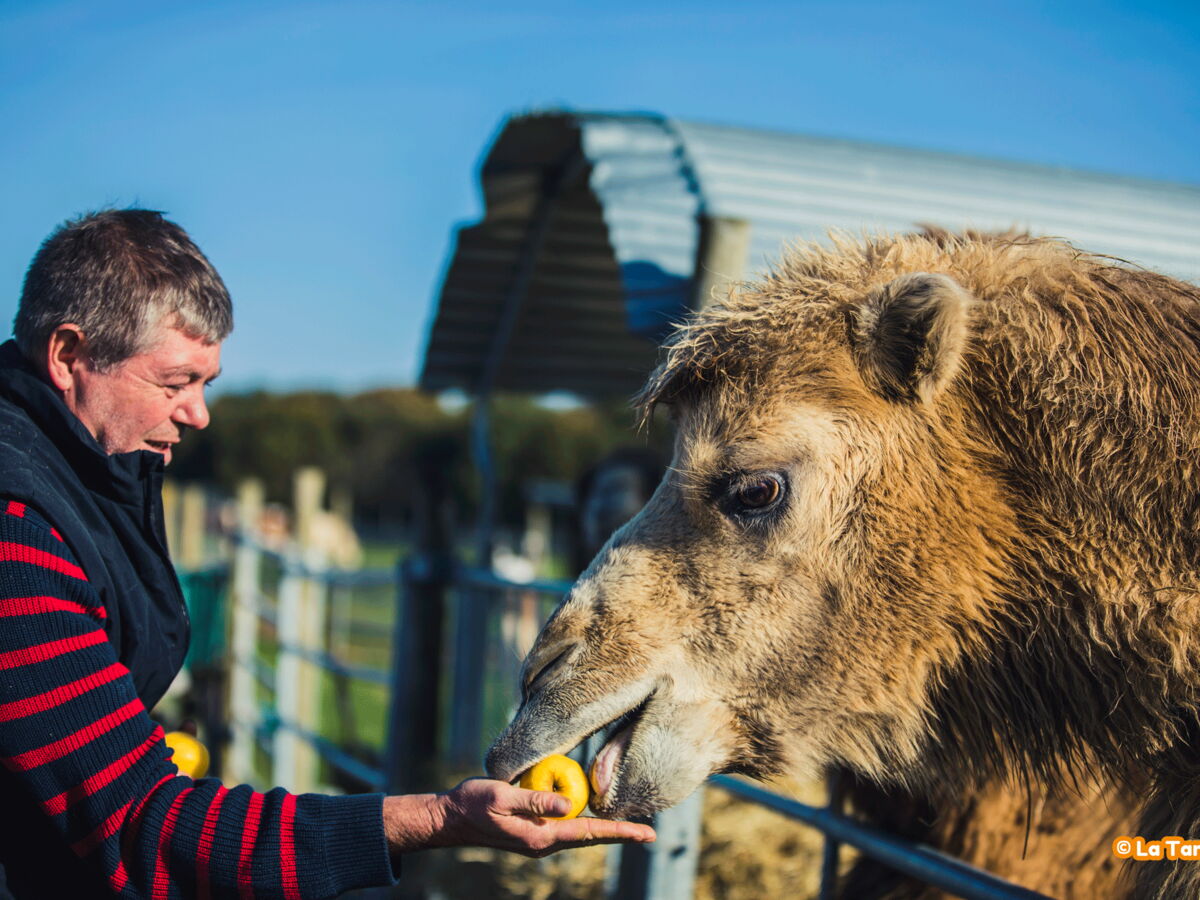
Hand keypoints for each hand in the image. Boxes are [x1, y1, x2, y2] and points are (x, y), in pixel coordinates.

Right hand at [383, 778, 655, 857]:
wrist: (451, 818)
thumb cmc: (473, 803)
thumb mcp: (502, 796)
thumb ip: (536, 800)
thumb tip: (570, 804)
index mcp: (540, 837)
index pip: (589, 833)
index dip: (619, 832)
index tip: (645, 834)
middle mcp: (544, 842)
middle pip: (591, 837)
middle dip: (620, 834)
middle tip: (649, 833)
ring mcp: (539, 839)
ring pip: (579, 834)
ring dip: (604, 829)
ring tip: (630, 825)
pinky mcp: (533, 832)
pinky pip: (564, 827)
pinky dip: (583, 821)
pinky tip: (593, 813)